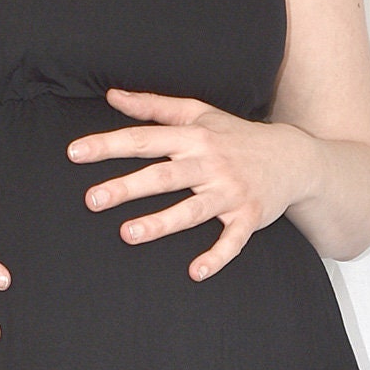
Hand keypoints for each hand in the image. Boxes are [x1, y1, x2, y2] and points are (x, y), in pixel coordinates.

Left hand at [68, 88, 305, 279]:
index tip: (75, 154)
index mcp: (194, 137)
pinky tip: (196, 272)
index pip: (144, 139)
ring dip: (161, 223)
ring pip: (192, 210)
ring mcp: (231, 193)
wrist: (294, 157)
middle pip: (164, 176)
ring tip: (128, 234)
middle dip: (128, 187)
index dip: (108, 145)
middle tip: (93, 200)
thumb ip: (154, 107)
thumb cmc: (238, 136)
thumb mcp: (200, 113)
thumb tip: (112, 97)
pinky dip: (216, 257)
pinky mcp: (249, 217)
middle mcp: (211, 164)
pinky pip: (232, 240)